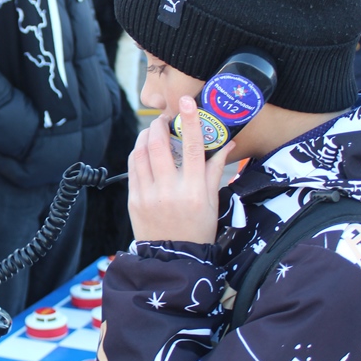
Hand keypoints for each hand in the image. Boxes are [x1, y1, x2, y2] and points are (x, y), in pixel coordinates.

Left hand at [127, 95, 232, 244]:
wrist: (173, 258)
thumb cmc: (198, 229)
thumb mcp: (212, 201)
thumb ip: (215, 170)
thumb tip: (227, 144)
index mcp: (194, 191)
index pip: (191, 148)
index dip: (190, 122)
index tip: (187, 102)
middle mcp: (169, 191)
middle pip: (158, 145)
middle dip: (158, 125)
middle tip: (164, 118)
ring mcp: (148, 195)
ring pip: (141, 153)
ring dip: (145, 136)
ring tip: (153, 132)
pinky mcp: (133, 199)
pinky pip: (132, 168)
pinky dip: (138, 153)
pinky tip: (144, 150)